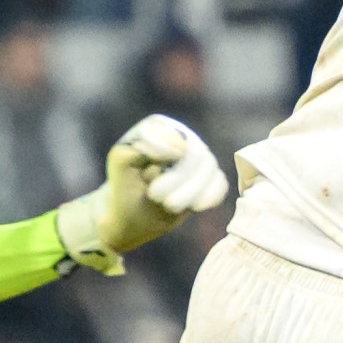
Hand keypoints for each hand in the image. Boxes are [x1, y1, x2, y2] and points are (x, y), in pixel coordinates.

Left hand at [54, 115, 230, 272]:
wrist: (129, 217)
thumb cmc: (122, 187)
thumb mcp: (121, 162)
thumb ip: (146, 145)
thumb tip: (181, 148)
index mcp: (159, 126)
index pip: (176, 138)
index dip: (167, 166)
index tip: (149, 186)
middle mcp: (182, 136)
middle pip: (197, 154)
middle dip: (177, 182)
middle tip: (155, 197)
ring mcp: (198, 157)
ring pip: (210, 168)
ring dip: (190, 194)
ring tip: (168, 206)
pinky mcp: (208, 177)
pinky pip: (220, 182)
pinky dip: (208, 197)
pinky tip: (193, 207)